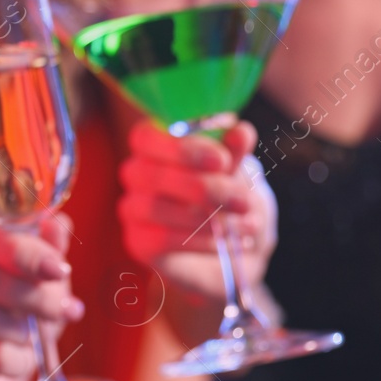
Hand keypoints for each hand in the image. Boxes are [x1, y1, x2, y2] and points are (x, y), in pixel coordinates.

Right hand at [0, 212, 82, 380]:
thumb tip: (57, 225)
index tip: (57, 269)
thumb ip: (47, 244)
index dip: (18, 249)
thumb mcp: (36, 269)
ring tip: (36, 332)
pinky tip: (21, 355)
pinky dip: (18, 358)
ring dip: (24, 328)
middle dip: (31, 293)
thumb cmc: (13, 302)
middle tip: (62, 306)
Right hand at [118, 119, 276, 302]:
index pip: (145, 136)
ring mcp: (133, 209)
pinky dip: (200, 240)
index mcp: (154, 146)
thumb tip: (240, 131)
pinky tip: (227, 242)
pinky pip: (162, 239)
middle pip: (149, 174)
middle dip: (202, 187)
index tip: (222, 160)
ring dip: (207, 217)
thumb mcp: (238, 173)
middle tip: (243, 200)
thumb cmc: (228, 198)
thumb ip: (235, 152)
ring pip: (156, 208)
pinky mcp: (138, 242)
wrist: (234, 249)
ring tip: (247, 222)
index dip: (181, 147)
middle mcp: (136, 174)